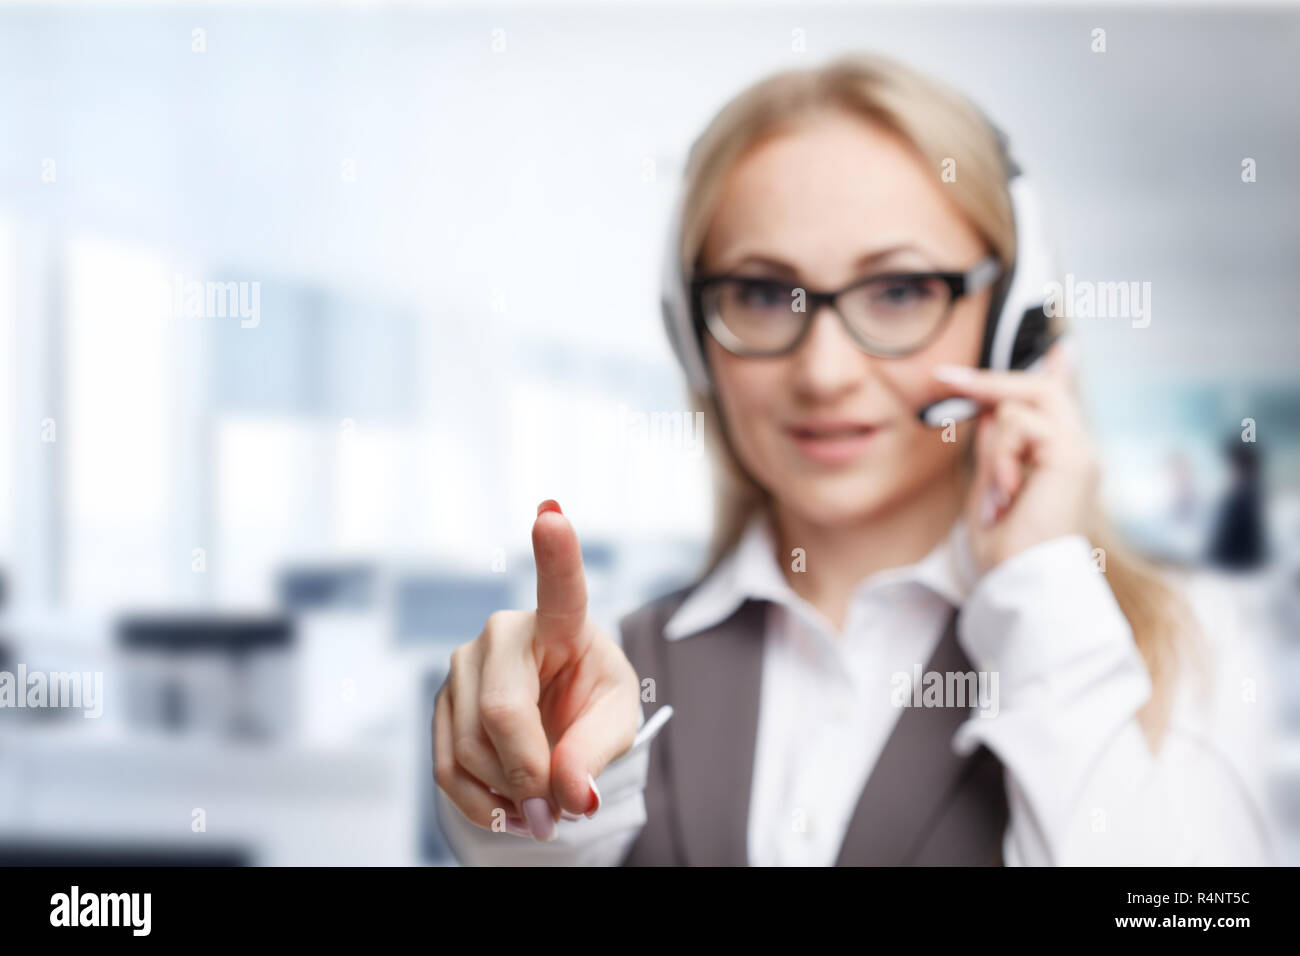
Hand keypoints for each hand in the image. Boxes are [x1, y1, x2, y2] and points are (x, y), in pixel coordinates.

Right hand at [433, 500, 639, 840]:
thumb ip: (596, 756)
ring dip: (511, 792)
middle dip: (530, 769)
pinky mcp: (440, 705)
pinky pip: (448, 768)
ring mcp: (462, 666)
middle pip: (501, 709)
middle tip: (558, 808)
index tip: (552, 515)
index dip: (556, 551)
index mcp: (562, 622)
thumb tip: (568, 794)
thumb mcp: (616, 723)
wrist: (555, 728)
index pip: (561, 587)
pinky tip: (507, 806)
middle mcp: (502, 633)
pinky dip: (482, 804)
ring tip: (540, 802)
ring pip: (472, 746)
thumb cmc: (591, 705)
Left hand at [932, 344, 1099, 574]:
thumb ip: (995, 450)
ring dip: (994, 446)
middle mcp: (1077, 451)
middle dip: (989, 383)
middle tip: (945, 378)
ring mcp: (1080, 451)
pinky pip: (1021, 426)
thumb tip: (988, 415)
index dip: (1057, 373)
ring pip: (1023, 404)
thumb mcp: (991, 488)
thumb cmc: (1007, 551)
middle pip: (1038, 390)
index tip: (1062, 351)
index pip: (1061, 403)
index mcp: (1061, 459)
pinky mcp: (1074, 457)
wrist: (1025, 583)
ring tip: (1000, 493)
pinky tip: (1009, 494)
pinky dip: (1002, 458)